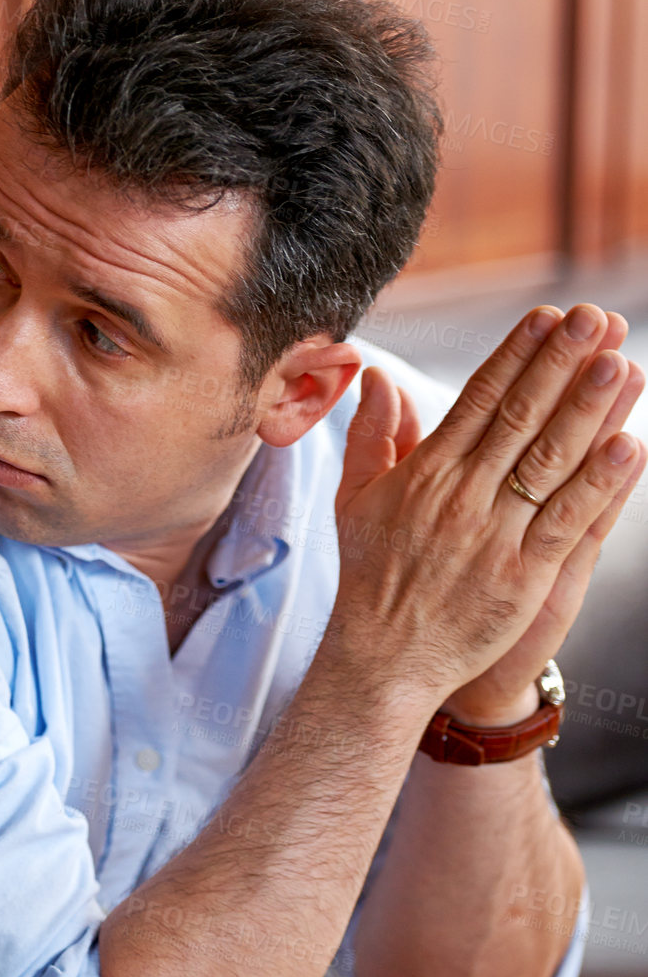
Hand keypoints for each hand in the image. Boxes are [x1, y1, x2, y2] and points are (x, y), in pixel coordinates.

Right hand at [324, 303, 643, 723]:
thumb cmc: (371, 577)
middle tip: (596, 319)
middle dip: (561, 364)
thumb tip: (377, 375)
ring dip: (588, 411)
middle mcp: (461, 498)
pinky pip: (569, 522)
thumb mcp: (356, 498)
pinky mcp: (524, 577)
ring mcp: (494, 537)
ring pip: (550, 462)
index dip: (516, 356)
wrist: (381, 658)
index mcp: (424, 474)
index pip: (477, 401)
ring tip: (622, 364)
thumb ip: (371, 434)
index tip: (547, 319)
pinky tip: (629, 446)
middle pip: (519, 419)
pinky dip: (600, 484)